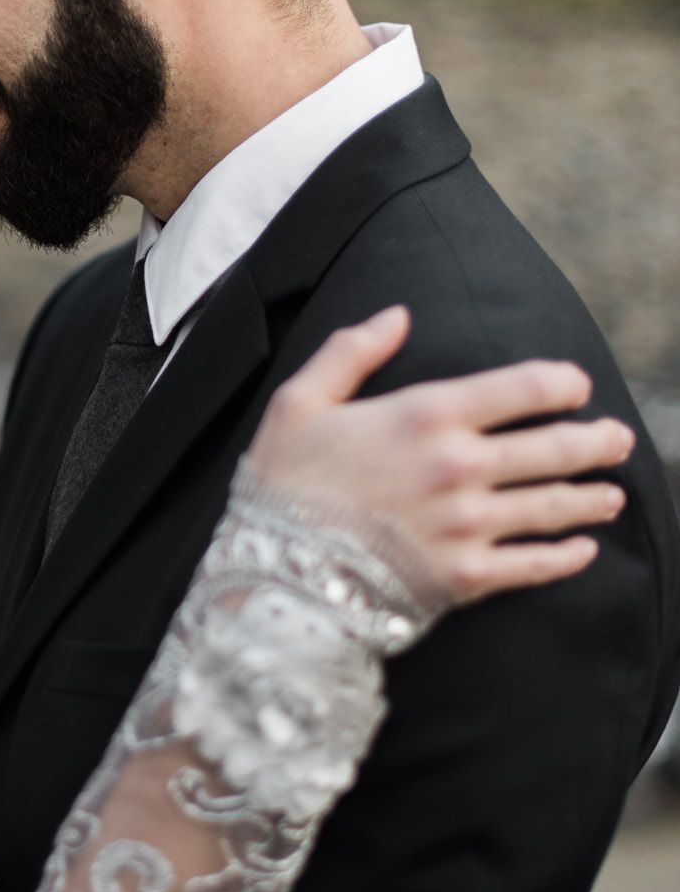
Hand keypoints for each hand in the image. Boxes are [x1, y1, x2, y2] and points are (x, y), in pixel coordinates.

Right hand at [248, 306, 632, 604]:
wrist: (273, 572)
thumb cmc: (282, 483)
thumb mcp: (299, 401)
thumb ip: (351, 351)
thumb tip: (396, 314)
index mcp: (426, 415)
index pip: (523, 387)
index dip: (561, 384)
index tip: (577, 387)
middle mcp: (459, 466)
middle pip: (555, 447)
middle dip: (597, 441)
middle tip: (618, 439)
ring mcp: (468, 525)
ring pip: (554, 507)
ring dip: (593, 499)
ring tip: (613, 495)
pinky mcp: (465, 577)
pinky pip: (533, 565)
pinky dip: (566, 558)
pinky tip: (584, 551)